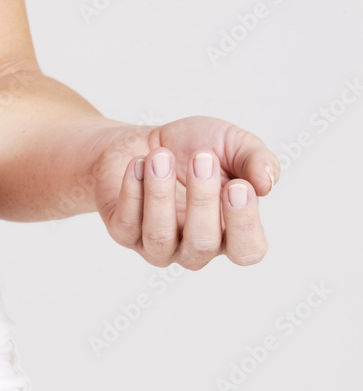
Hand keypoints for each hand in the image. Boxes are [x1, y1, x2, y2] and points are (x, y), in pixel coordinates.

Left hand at [93, 116, 278, 268]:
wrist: (141, 140)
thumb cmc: (193, 147)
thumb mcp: (232, 143)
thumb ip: (256, 159)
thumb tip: (267, 183)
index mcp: (230, 231)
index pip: (247, 250)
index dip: (245, 224)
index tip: (238, 186)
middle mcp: (194, 247)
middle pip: (202, 243)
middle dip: (202, 199)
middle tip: (201, 157)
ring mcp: (157, 245)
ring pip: (160, 237)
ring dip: (161, 193)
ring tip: (161, 156)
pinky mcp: (124, 234)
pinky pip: (127, 224)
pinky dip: (132, 190)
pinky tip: (137, 163)